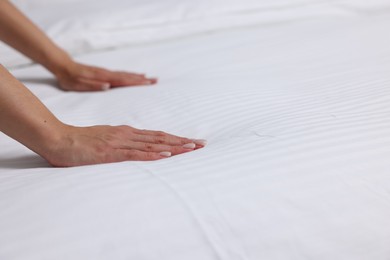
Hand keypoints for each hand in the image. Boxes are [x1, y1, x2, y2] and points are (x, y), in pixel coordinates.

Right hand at [46, 125, 205, 166]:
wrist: (59, 138)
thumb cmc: (81, 141)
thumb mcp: (106, 139)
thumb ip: (122, 143)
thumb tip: (138, 147)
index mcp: (127, 132)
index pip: (157, 135)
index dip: (177, 138)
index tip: (193, 142)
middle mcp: (128, 134)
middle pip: (161, 138)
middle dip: (183, 141)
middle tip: (203, 144)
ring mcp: (120, 142)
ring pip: (153, 144)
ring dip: (174, 147)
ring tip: (192, 148)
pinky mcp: (111, 152)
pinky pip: (136, 154)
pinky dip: (153, 154)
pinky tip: (166, 154)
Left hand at [54, 60, 156, 90]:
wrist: (63, 66)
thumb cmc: (70, 78)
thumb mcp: (78, 85)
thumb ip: (93, 85)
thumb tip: (107, 86)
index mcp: (103, 78)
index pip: (123, 80)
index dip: (136, 82)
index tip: (148, 83)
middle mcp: (108, 74)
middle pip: (128, 76)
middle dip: (143, 79)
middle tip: (156, 81)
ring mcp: (107, 73)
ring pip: (126, 74)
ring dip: (139, 77)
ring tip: (150, 79)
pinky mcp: (105, 73)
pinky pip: (121, 74)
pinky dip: (131, 75)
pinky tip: (135, 76)